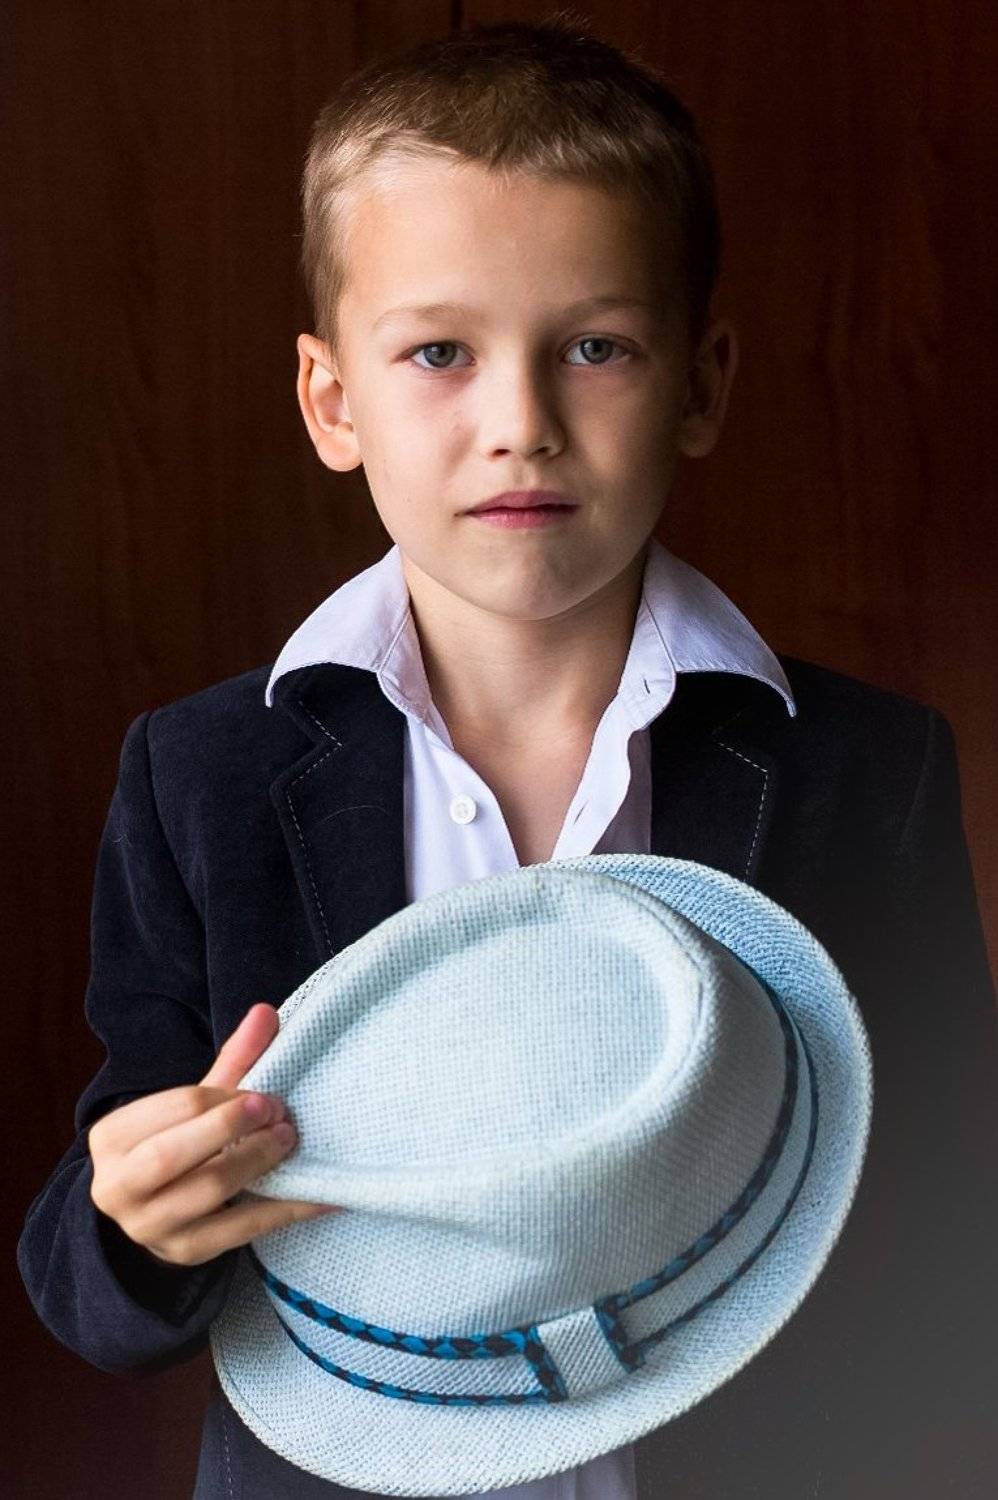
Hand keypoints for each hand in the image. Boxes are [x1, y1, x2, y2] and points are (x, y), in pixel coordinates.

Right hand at [89, 1002, 340, 1265]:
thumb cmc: (173, 1143)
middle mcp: (118, 1187)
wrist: (151, 1209)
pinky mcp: (186, 1253)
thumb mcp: (191, 1103)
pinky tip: (325, 1196)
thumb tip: (266, 1012)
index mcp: (112, 1138)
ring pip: (208, 1192)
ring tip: (290, 1142)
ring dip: (258, 1163)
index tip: (262, 1094)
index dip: (224, 1098)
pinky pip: (242, 1231)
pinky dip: (287, 1210)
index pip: (175, 1107)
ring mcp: (150, 1227)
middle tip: (279, 1114)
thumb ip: (230, 1061)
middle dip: (232, 1128)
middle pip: (176, 1154)